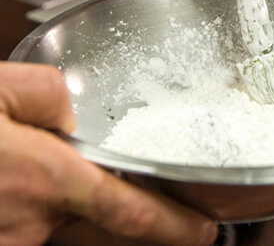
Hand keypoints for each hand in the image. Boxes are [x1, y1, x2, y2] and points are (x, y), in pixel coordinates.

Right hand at [0, 62, 216, 245]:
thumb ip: (48, 93)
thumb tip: (68, 112)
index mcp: (46, 179)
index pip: (133, 212)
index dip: (175, 226)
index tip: (203, 231)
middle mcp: (31, 222)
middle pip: (100, 224)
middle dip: (118, 209)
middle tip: (128, 194)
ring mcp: (10, 239)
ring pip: (60, 226)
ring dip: (67, 205)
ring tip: (40, 174)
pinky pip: (29, 227)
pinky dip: (33, 209)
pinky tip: (16, 182)